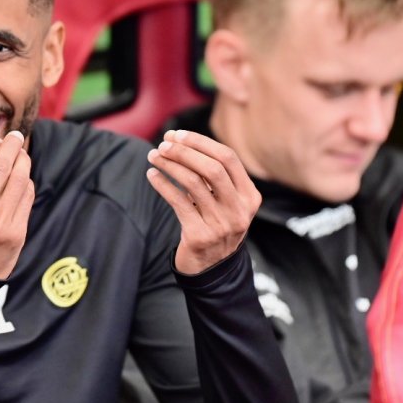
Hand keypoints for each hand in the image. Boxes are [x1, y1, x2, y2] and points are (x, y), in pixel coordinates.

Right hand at [0, 131, 34, 279]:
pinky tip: (22, 179)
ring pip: (20, 179)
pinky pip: (27, 197)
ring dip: (23, 160)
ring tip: (22, 154)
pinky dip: (26, 183)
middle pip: (2, 164)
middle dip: (12, 145)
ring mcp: (0, 222)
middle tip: (16, 137)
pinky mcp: (17, 232)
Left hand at [146, 129, 260, 274]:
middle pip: (212, 168)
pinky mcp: (199, 236)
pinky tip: (152, 175)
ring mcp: (221, 225)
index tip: (178, 134)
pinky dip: (162, 184)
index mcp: (250, 197)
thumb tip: (177, 139)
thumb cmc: (214, 223)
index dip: (201, 142)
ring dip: (170, 165)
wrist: (211, 268)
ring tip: (153, 157)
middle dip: (185, 152)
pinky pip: (178, 202)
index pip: (228, 158)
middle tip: (163, 144)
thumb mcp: (225, 201)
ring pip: (193, 183)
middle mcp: (240, 210)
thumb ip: (210, 174)